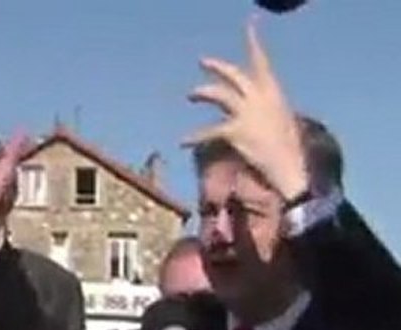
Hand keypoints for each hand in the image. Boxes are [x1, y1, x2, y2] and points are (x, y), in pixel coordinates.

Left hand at [184, 21, 308, 200]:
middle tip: (203, 60)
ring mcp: (247, 113)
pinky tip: (182, 141)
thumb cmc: (287, 147)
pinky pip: (208, 131)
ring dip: (202, 92)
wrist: (289, 166)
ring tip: (190, 95)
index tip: (250, 23)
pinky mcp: (236, 131)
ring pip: (219, 94)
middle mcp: (260, 97)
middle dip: (217, 66)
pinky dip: (193, 137)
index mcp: (273, 92)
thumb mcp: (281, 119)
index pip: (261, 61)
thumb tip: (255, 105)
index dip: (254, 41)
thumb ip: (266, 107)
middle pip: (234, 74)